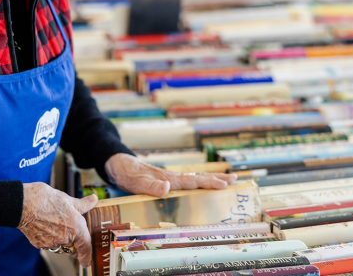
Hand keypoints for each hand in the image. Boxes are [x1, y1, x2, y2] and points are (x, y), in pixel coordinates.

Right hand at [18, 182, 97, 267]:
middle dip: (73, 243)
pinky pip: (49, 244)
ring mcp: (52, 243)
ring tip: (56, 224)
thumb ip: (82, 204)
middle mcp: (65, 238)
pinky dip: (50, 238)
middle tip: (71, 232)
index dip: (87, 256)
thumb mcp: (68, 199)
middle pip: (73, 247)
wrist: (24, 204)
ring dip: (61, 240)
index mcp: (76, 227)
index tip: (87, 261)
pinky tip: (46, 227)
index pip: (86, 247)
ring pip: (61, 246)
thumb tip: (93, 200)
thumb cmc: (44, 200)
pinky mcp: (40, 244)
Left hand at [104, 153, 236, 197]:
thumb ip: (151, 186)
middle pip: (198, 178)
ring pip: (194, 178)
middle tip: (235, 179)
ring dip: (210, 179)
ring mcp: (169, 178)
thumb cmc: (126, 173)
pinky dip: (198, 182)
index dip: (209, 183)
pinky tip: (201, 184)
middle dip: (217, 179)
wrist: (117, 164)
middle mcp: (172, 177)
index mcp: (169, 179)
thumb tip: (167, 188)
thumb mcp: (135, 182)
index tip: (225, 184)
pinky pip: (186, 182)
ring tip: (226, 180)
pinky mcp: (165, 180)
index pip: (193, 181)